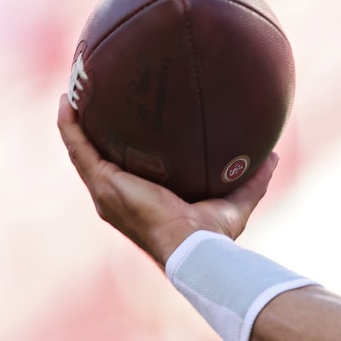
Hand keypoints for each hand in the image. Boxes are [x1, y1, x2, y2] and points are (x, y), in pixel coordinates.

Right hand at [57, 94, 278, 267]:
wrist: (193, 249)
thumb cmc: (212, 237)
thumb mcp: (235, 203)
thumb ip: (252, 181)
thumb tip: (273, 156)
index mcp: (140, 202)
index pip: (124, 172)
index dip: (119, 150)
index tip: (122, 124)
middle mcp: (116, 197)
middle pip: (96, 158)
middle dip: (92, 131)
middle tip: (93, 100)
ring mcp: (105, 190)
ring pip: (80, 150)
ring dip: (74, 121)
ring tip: (73, 92)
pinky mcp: (103, 182)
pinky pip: (77, 146)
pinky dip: (69, 123)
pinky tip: (68, 99)